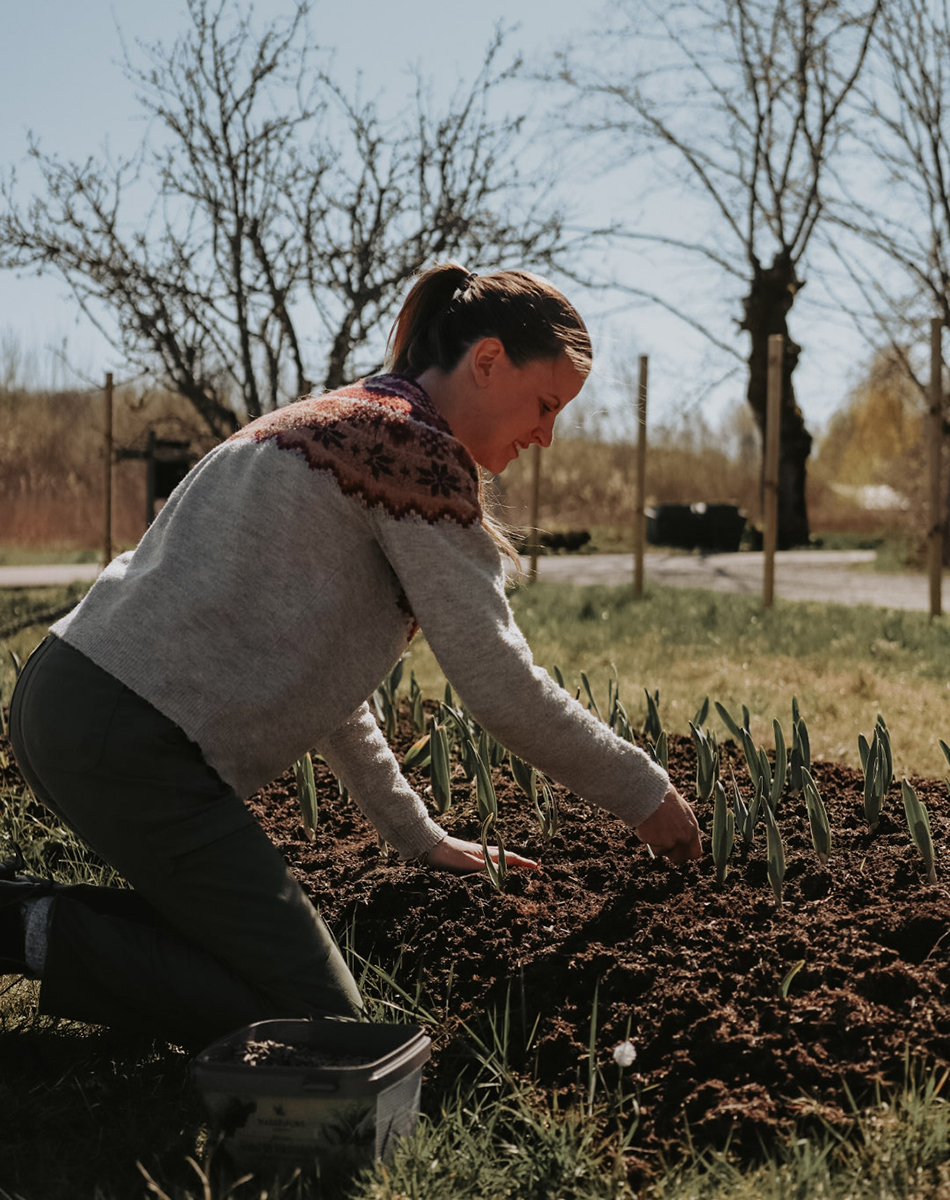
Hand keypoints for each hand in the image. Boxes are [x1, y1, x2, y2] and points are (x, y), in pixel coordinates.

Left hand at [421, 834, 538, 874]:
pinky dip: (498, 865)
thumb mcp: (470, 864)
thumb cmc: (449, 856)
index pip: (511, 858)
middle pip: (507, 857)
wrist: (430, 847)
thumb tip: (505, 875)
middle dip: (520, 863)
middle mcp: (484, 852)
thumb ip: (487, 868)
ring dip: (510, 864)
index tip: (536, 868)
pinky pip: (489, 861)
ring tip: (518, 871)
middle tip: (532, 870)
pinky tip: (494, 870)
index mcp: (487, 853)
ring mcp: (476, 854)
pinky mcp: (468, 858)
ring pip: (498, 858)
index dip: (524, 863)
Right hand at [635, 785, 701, 863]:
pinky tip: (647, 826)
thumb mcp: (682, 813)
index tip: (680, 851)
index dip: (686, 853)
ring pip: (662, 853)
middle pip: (679, 859)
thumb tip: (681, 841)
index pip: (695, 853)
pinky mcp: (655, 844)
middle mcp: (683, 839)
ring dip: (657, 845)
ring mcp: (669, 842)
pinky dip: (647, 839)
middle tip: (663, 844)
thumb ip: (684, 829)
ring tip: (653, 828)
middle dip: (671, 854)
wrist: (650, 795)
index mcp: (692, 830)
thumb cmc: (665, 799)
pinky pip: (650, 846)